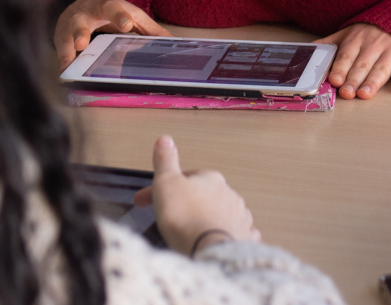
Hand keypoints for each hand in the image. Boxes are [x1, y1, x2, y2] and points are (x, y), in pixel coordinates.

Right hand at [54, 0, 169, 71]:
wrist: (79, 2)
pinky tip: (64, 72)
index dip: (120, 16)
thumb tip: (174, 43)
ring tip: (72, 57)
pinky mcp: (61, 37)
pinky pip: (60, 49)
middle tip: (84, 42)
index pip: (114, 8)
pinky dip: (63, 60)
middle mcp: (87, 13)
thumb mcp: (131, 16)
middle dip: (82, 30)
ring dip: (70, 44)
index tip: (126, 25)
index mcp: (108, 5)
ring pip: (68, 32)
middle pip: (83, 20)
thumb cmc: (111, 12)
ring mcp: (72, 24)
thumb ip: (149, 29)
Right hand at [134, 135, 260, 255]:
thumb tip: (165, 140)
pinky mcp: (243, 238)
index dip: (163, 189)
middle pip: (203, 195)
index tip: (147, 200)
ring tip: (190, 231)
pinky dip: (226, 235)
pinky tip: (217, 239)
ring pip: (221, 213)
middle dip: (187, 204)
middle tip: (168, 218)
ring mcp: (238, 216)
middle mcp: (228, 194)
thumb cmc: (187, 219)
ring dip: (207, 219)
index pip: (184, 178)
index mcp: (210, 178)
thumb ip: (166, 160)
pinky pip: (236, 232)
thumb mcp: (166, 182)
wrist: (209, 251)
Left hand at [316, 23, 390, 98]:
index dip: (340, 67)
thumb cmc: (372, 31)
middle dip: (353, 79)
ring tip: (365, 94)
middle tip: (346, 93)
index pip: (346, 54)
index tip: (333, 79)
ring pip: (382, 67)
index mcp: (357, 38)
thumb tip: (307, 52)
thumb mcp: (349, 33)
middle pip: (362, 64)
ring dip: (373, 81)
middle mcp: (375, 44)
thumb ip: (330, 44)